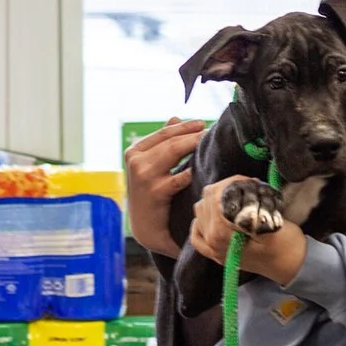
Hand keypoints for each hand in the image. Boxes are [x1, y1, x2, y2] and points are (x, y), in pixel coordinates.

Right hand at [124, 118, 205, 258]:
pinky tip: (203, 169)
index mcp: (134, 151)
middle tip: (211, 133)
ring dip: (194, 145)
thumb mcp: (150, 166)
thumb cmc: (151, 194)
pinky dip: (192, 171)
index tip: (202, 123)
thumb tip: (175, 117)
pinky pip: (179, 177)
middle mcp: (135, 161)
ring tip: (209, 144)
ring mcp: (143, 176)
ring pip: (173, 152)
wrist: (146, 228)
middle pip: (170, 141)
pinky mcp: (154, 192)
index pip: (163, 133)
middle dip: (193, 135)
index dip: (184, 127)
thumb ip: (162, 142)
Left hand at [190, 176, 307, 286]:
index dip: (231, 183)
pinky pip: (197, 236)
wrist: (292, 266)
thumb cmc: (286, 245)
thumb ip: (248, 208)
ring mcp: (213, 249)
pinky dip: (200, 222)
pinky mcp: (216, 253)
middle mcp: (212, 242)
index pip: (214, 197)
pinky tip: (212, 215)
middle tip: (244, 186)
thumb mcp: (271, 222)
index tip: (248, 180)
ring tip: (234, 197)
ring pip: (199, 213)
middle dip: (223, 189)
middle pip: (205, 202)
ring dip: (213, 201)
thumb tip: (237, 188)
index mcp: (222, 234)